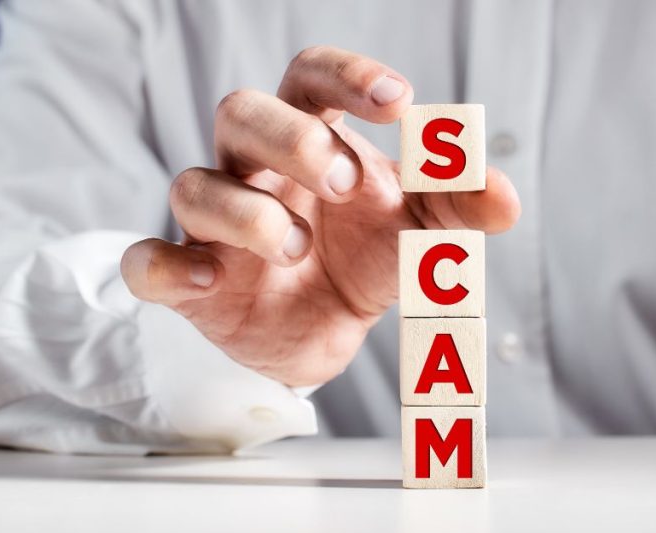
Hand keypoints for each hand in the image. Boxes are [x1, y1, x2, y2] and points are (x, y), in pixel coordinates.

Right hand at [120, 46, 519, 385]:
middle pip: (242, 112)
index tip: (396, 101)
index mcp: (313, 138)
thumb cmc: (364, 256)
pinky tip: (212, 279)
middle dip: (291, 139)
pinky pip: (150, 262)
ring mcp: (215, 225)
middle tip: (345, 183)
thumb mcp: (418, 231)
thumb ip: (457, 207)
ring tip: (296, 248)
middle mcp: (255, 169)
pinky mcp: (191, 282)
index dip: (346, 77)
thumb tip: (506, 197)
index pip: (310, 78)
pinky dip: (170, 267)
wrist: (323, 332)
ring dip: (247, 212)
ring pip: (194, 184)